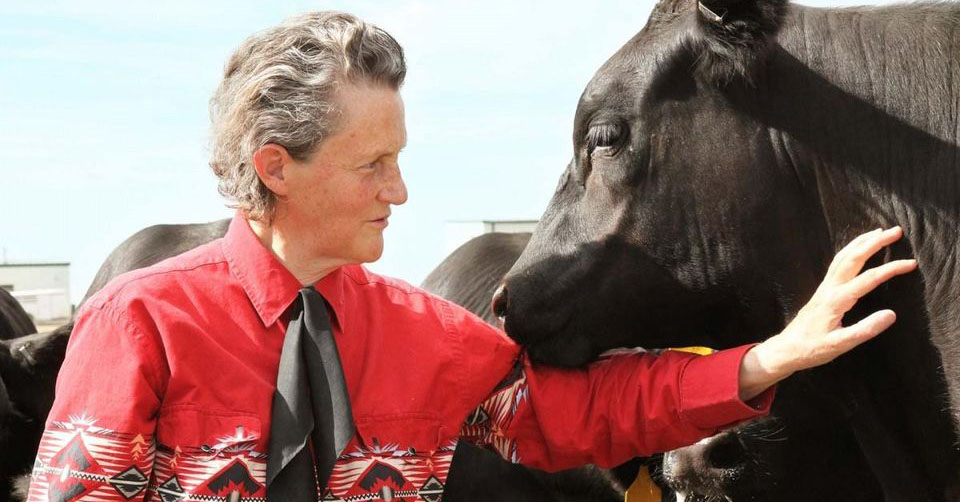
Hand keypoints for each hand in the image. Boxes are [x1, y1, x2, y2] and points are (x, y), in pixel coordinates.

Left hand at [739, 226, 916, 399]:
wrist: (787, 349)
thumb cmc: (813, 349)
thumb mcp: (841, 345)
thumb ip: (865, 329)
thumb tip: (891, 314)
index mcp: (836, 300)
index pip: (868, 279)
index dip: (890, 269)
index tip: (910, 263)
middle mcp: (829, 288)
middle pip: (853, 258)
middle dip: (875, 242)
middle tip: (896, 231)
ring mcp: (824, 287)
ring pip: (843, 256)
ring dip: (861, 242)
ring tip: (879, 231)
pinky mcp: (823, 290)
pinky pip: (837, 263)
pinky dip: (850, 251)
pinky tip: (856, 248)